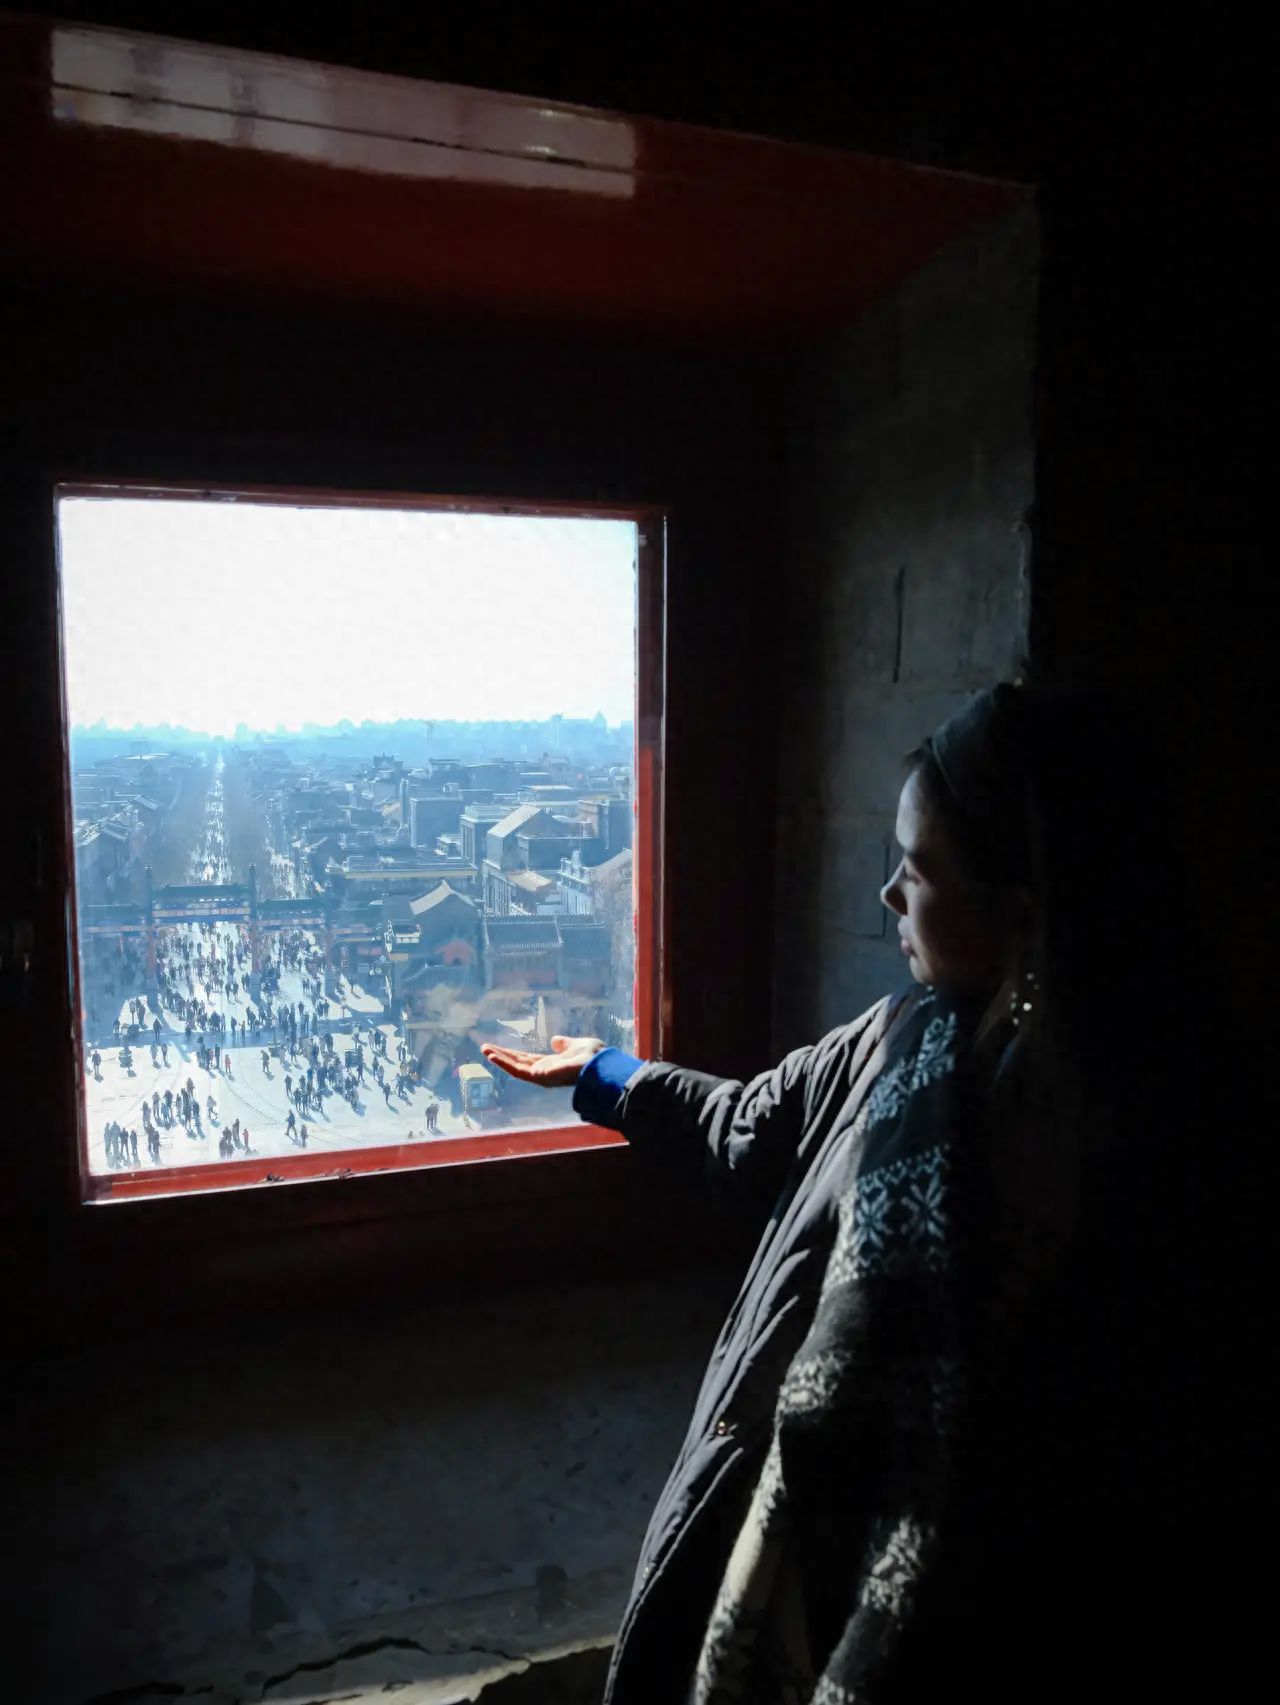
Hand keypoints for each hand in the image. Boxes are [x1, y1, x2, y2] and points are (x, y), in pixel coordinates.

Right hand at [480, 1033, 605, 1088]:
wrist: (600, 1064)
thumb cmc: (593, 1056)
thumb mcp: (576, 1045)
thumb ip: (564, 1044)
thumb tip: (555, 1041)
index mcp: (551, 1064)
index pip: (527, 1059)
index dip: (512, 1053)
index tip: (498, 1048)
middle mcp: (543, 1071)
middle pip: (517, 1063)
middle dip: (501, 1055)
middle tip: (485, 1047)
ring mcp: (540, 1075)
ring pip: (514, 1067)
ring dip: (498, 1058)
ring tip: (484, 1049)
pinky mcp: (538, 1076)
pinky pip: (517, 1070)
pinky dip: (504, 1063)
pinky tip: (492, 1055)